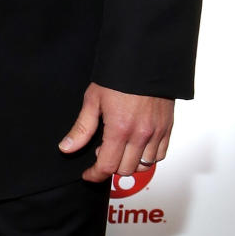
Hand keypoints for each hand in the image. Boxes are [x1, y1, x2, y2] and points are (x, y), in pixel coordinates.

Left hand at [58, 83, 173, 182]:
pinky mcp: (168, 128)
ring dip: (130, 163)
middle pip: (125, 169)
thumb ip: (82, 128)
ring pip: (144, 166)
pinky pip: (160, 155)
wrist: (145, 60)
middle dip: (111, 166)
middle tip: (102, 151)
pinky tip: (137, 145)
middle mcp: (141, 135)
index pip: (107, 166)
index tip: (88, 174)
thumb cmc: (118, 77)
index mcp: (119, 129)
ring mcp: (156, 133)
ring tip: (120, 147)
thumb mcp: (93, 100)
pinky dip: (148, 157)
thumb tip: (67, 148)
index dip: (95, 174)